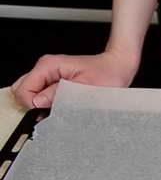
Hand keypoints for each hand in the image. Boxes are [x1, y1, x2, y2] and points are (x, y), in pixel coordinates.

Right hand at [11, 50, 138, 108]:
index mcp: (48, 66)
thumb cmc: (107, 75)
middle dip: (34, 106)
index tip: (47, 113)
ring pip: (31, 94)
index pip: (24, 90)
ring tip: (62, 109)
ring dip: (42, 106)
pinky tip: (63, 107)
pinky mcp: (55, 82)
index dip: (32, 105)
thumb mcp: (85, 89)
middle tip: (53, 113)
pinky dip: (49, 104)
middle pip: (23, 91)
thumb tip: (38, 103)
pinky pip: (43, 95)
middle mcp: (46, 68)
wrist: (118, 67)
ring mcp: (49, 75)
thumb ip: (59, 96)